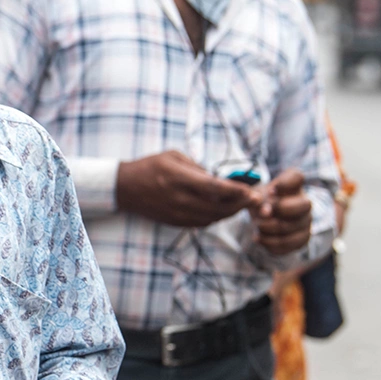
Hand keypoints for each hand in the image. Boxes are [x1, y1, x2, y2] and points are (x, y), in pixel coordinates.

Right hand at [116, 151, 261, 227]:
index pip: (214, 187)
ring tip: (243, 204)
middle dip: (241, 204)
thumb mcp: (173, 156)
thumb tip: (220, 179)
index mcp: (178, 178)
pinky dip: (217, 217)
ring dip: (231, 212)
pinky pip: (203, 223)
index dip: (236, 191)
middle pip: (218, 207)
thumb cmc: (150, 167)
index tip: (253, 191)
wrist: (124, 188)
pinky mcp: (175, 222)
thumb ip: (197, 167)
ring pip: (213, 218)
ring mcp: (177, 213)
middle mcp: (179, 198)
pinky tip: (223, 209)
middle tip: (256, 199)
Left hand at [251, 168, 311, 254]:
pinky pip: (292, 244)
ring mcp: (306, 221)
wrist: (262, 217)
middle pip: (304, 205)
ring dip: (272, 229)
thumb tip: (266, 212)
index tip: (271, 190)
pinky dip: (272, 244)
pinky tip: (259, 239)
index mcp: (293, 186)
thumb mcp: (256, 196)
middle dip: (280, 210)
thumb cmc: (261, 202)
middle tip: (262, 214)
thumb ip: (259, 200)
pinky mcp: (302, 239)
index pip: (297, 176)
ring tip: (257, 227)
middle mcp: (305, 202)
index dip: (284, 183)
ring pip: (296, 227)